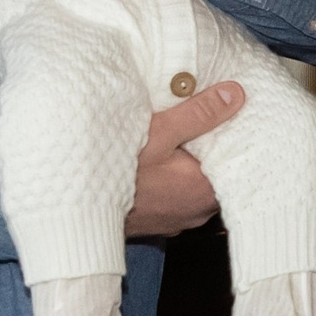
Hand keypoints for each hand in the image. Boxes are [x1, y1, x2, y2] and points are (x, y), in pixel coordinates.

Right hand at [128, 81, 240, 235]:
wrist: (77, 207)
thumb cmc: (114, 172)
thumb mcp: (160, 132)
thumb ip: (200, 113)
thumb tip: (235, 94)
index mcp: (205, 190)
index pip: (239, 160)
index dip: (237, 135)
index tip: (235, 113)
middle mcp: (198, 210)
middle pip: (220, 172)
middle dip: (215, 147)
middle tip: (210, 118)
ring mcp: (180, 218)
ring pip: (199, 184)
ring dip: (194, 164)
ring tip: (187, 136)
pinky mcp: (162, 221)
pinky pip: (180, 195)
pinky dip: (178, 178)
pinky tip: (166, 160)